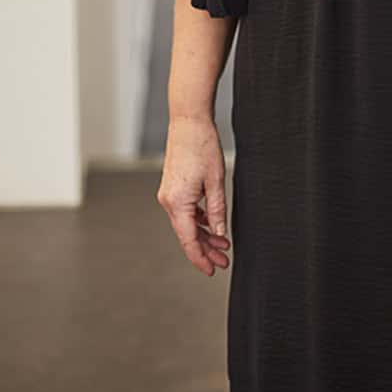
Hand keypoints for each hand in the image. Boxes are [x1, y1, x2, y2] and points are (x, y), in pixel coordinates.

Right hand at [157, 115, 231, 276]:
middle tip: (224, 260)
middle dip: (206, 250)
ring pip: (186, 223)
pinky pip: (184, 211)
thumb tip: (220, 235)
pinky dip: (197, 220)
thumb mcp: (216, 182)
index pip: (189, 240)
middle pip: (187, 235)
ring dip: (203, 235)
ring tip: (222, 245)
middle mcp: (168, 201)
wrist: (188, 121)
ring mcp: (168, 194)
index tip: (213, 270)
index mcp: (177, 203)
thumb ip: (217, 212)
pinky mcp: (171, 187)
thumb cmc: (202, 146)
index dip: (201, 258)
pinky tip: (211, 225)